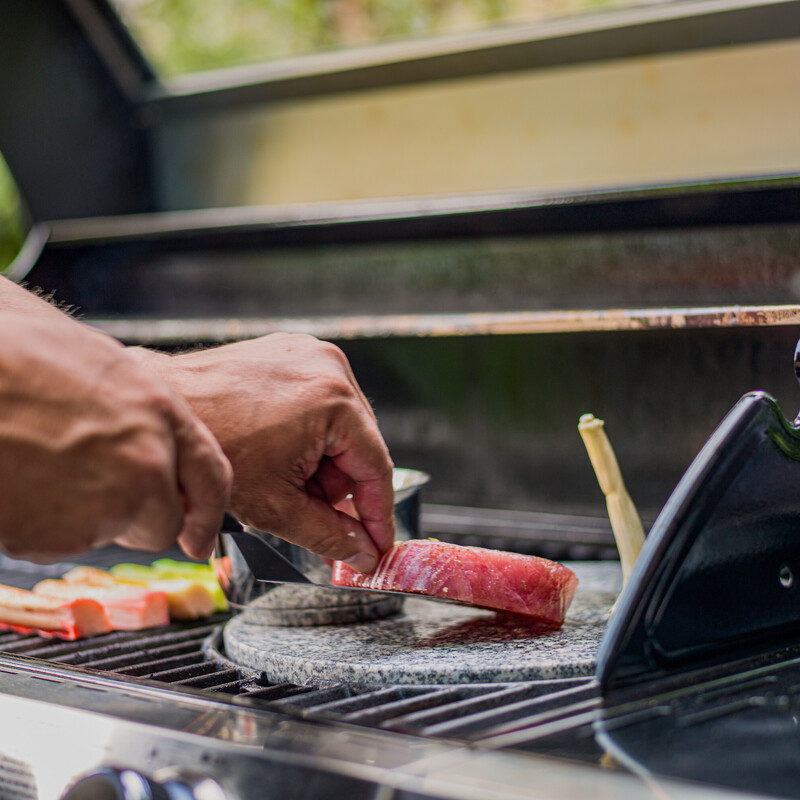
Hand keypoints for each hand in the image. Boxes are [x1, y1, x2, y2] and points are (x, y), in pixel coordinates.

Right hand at [0, 315, 231, 561]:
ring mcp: (102, 505)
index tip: (200, 539)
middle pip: (162, 523)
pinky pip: (57, 543)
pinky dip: (39, 524)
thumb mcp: (93, 358)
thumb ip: (134, 404)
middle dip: (135, 516)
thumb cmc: (7, 350)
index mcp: (159, 411)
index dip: (208, 514)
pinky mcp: (52, 538)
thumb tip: (143, 425)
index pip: (212, 478)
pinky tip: (16, 481)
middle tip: (90, 485)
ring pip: (106, 533)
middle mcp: (145, 463)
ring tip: (36, 463)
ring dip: (80, 514)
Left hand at [133, 334, 394, 571]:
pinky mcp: (289, 350)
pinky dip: (305, 433)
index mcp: (334, 400)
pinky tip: (273, 447)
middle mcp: (329, 366)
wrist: (158, 408)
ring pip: (340, 427)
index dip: (379, 514)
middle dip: (336, 486)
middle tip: (300, 504)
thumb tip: (363, 552)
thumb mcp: (275, 507)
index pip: (376, 468)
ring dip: (319, 460)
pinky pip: (318, 402)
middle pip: (359, 447)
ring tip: (276, 471)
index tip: (378, 544)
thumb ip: (328, 534)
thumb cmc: (210, 449)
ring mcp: (308, 352)